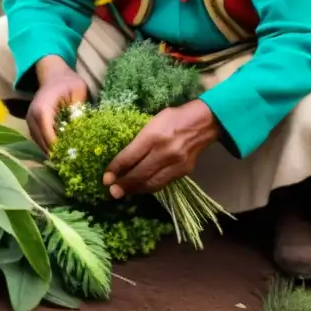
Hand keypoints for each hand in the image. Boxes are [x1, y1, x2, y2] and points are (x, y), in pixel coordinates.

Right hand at [27, 56, 88, 153]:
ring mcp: (30, 121)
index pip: (49, 135)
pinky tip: (62, 151)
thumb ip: (78, 110)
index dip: (60, 149)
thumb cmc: (68, 82)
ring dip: (53, 152)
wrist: (54, 74)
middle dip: (58, 154)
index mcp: (43, 109)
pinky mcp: (32, 124)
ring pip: (40, 144)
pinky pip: (39, 140)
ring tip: (69, 160)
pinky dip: (50, 146)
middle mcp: (32, 117)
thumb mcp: (78, 92)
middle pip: (43, 143)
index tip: (73, 158)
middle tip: (73, 164)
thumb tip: (81, 132)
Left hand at [102, 100, 219, 197]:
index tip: (106, 179)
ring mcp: (176, 164)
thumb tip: (124, 159)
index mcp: (154, 135)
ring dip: (136, 189)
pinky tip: (141, 187)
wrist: (204, 122)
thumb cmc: (174, 118)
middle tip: (112, 192)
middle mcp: (165, 151)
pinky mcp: (184, 171)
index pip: (130, 156)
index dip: (116, 169)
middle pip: (140, 174)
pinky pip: (163, 183)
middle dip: (124, 184)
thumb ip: (139, 140)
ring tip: (124, 192)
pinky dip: (149, 187)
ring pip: (152, 183)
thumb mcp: (153, 121)